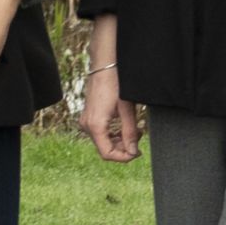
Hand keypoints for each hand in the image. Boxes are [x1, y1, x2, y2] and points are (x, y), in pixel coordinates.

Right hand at [78, 15, 141, 160]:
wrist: (105, 66)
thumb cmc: (116, 84)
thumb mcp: (127, 109)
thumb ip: (129, 132)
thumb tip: (132, 152)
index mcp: (95, 125)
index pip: (107, 153)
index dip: (124, 157)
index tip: (138, 152)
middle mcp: (87, 125)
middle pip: (105, 148)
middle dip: (124, 148)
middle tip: (139, 138)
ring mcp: (86, 121)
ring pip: (103, 141)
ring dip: (120, 141)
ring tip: (135, 130)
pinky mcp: (89, 116)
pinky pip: (101, 133)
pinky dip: (114, 134)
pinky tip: (126, 126)